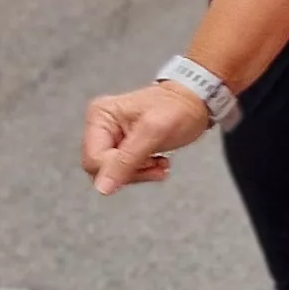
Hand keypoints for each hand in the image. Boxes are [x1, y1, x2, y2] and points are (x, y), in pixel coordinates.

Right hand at [82, 81, 213, 192]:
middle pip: (101, 168)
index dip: (117, 168)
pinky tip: (158, 161)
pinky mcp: (123, 146)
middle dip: (130, 171)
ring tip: (159, 161)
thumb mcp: (153, 133)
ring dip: (140, 173)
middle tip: (153, 162)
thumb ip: (126, 160)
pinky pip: (125, 171)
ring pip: (113, 173)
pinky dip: (144, 171)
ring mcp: (111, 136)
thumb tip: (103, 187)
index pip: (93, 160)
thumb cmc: (178, 108)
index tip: (143, 161)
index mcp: (100, 116)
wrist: (195, 103)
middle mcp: (100, 126)